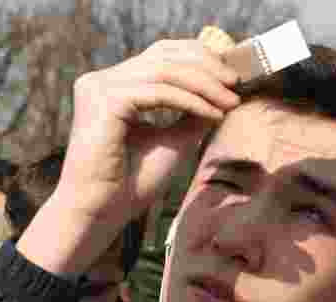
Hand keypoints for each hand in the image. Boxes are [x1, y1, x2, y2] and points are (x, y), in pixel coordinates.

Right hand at [60, 40, 238, 215]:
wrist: (99, 213)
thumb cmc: (128, 185)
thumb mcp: (171, 141)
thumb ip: (191, 114)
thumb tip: (224, 92)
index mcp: (110, 87)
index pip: (160, 56)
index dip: (199, 59)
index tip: (231, 78)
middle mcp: (99, 82)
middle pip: (163, 54)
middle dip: (206, 66)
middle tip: (236, 83)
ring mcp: (99, 89)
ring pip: (164, 71)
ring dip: (204, 85)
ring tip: (229, 102)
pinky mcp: (105, 101)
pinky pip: (159, 92)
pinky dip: (190, 101)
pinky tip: (212, 114)